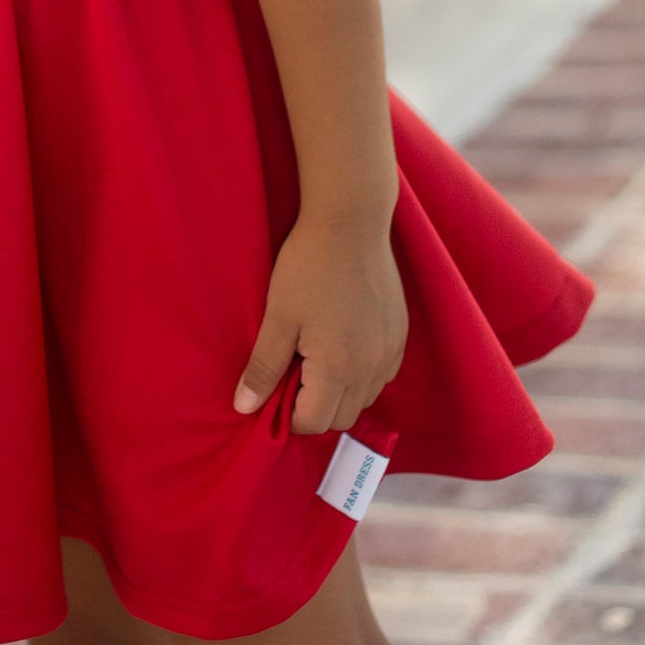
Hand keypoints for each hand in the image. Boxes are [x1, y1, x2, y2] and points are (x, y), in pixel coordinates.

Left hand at [233, 214, 406, 436]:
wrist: (350, 221)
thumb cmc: (307, 267)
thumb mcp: (278, 317)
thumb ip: (263, 368)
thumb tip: (244, 408)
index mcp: (338, 368)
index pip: (313, 422)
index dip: (287, 414)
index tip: (275, 387)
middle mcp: (371, 368)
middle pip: (342, 419)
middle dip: (315, 408)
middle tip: (292, 373)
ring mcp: (391, 351)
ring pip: (364, 399)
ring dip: (340, 393)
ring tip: (316, 358)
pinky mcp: (401, 334)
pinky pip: (383, 375)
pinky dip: (362, 374)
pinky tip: (342, 345)